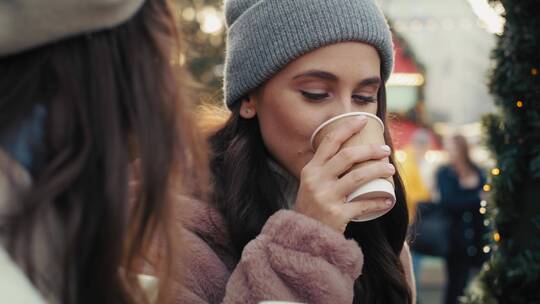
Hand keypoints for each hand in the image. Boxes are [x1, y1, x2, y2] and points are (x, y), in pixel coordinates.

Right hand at [293, 117, 394, 232]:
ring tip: (391, 169)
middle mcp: (316, 180)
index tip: (363, 120)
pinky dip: (378, 201)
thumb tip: (349, 151)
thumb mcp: (311, 183)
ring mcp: (326, 197)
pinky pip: (363, 204)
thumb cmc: (312, 207)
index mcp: (310, 169)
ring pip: (358, 177)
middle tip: (385, 150)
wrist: (303, 236)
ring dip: (378, 170)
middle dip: (370, 150)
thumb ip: (324, 169)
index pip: (330, 142)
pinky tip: (388, 200)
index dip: (347, 127)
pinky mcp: (336, 214)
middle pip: (348, 156)